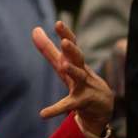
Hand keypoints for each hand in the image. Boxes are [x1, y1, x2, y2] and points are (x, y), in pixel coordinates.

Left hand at [32, 21, 113, 135]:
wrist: (102, 105)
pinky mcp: (81, 102)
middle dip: (72, 50)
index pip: (72, 44)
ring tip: (64, 66)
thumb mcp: (64, 63)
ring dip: (72, 71)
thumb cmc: (80, 79)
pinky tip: (43, 114)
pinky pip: (68, 106)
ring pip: (79, 77)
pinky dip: (55, 110)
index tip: (59, 23)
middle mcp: (81, 71)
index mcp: (75, 61)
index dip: (66, 33)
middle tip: (65, 42)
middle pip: (78, 58)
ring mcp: (83, 86)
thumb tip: (35, 29)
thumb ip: (48, 48)